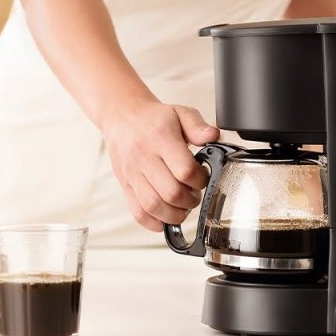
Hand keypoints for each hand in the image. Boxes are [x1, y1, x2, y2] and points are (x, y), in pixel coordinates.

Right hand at [103, 101, 219, 230]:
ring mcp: (132, 174)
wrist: (122, 117)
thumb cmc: (153, 118)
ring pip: (154, 207)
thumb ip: (198, 126)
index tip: (202, 177)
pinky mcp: (125, 186)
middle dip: (191, 200)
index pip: (184, 170)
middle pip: (171, 193)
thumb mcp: (180, 113)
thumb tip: (213, 136)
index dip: (200, 180)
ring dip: (175, 214)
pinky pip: (138, 212)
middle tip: (195, 193)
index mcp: (160, 138)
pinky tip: (166, 217)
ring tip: (183, 206)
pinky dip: (155, 222)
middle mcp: (143, 158)